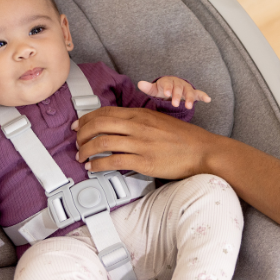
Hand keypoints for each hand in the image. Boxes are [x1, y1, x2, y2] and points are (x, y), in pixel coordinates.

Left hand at [73, 106, 220, 179]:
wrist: (203, 151)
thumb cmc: (185, 138)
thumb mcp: (160, 120)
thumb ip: (141, 121)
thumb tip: (122, 126)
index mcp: (141, 114)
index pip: (106, 112)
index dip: (87, 118)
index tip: (78, 125)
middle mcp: (138, 126)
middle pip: (99, 125)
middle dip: (82, 133)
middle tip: (76, 141)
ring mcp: (140, 144)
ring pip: (102, 142)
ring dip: (86, 150)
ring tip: (81, 157)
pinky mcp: (144, 161)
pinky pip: (113, 161)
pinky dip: (98, 164)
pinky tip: (93, 168)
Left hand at [138, 76, 210, 108]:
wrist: (172, 87)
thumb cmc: (162, 89)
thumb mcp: (155, 89)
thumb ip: (148, 87)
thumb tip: (139, 83)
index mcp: (168, 81)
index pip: (168, 84)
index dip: (167, 88)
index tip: (166, 94)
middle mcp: (178, 83)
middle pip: (178, 89)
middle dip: (177, 96)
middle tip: (175, 104)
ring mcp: (186, 88)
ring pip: (189, 92)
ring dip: (189, 98)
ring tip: (189, 106)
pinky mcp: (193, 93)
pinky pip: (199, 94)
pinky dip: (204, 96)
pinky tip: (208, 100)